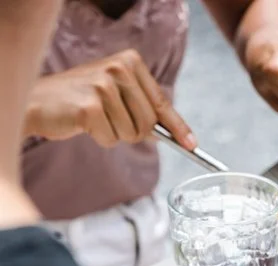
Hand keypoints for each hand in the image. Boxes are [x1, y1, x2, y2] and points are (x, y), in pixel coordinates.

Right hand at [25, 49, 195, 149]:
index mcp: (130, 61)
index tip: (192, 145)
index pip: (162, 102)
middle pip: (149, 123)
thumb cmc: (81, 99)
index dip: (178, 128)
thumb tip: (178, 135)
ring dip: (115, 134)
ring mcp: (103, 86)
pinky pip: (111, 139)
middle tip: (111, 121)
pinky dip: (101, 138)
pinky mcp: (90, 107)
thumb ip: (145, 108)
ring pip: (131, 134)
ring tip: (95, 118)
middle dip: (135, 132)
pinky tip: (84, 124)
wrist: (39, 101)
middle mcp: (118, 68)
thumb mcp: (117, 94)